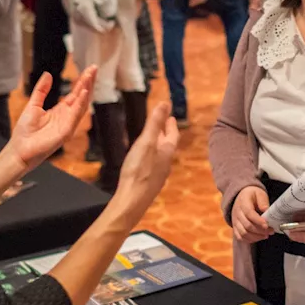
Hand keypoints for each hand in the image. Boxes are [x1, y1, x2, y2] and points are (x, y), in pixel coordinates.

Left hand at [5, 68, 94, 170]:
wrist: (19, 150)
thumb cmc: (25, 132)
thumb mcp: (33, 105)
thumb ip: (41, 90)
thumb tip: (48, 74)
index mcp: (60, 111)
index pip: (75, 93)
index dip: (82, 81)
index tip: (89, 69)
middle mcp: (67, 117)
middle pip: (82, 97)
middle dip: (88, 82)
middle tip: (94, 68)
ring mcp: (68, 124)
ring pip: (82, 104)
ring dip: (87, 89)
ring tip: (90, 76)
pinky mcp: (66, 132)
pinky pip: (75, 115)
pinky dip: (81, 103)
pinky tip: (84, 92)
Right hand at [110, 101, 179, 224]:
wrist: (131, 201)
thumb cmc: (139, 171)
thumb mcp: (146, 142)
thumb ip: (154, 123)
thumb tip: (165, 103)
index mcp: (166, 152)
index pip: (173, 135)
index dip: (171, 125)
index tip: (171, 116)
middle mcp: (165, 164)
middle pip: (167, 145)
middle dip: (165, 133)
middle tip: (163, 124)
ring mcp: (157, 175)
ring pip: (160, 155)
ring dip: (157, 145)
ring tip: (151, 139)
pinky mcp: (148, 183)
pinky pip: (152, 165)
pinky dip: (150, 156)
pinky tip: (142, 159)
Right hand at [231, 186, 273, 243]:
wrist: (241, 196)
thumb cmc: (252, 195)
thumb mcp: (259, 193)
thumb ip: (263, 201)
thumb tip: (266, 210)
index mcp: (243, 203)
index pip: (249, 213)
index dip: (258, 221)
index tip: (267, 225)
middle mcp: (237, 213)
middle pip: (247, 225)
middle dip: (260, 230)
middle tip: (271, 231)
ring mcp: (235, 221)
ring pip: (243, 233)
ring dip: (256, 237)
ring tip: (266, 235)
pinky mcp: (235, 227)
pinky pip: (240, 237)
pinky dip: (250, 240)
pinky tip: (259, 237)